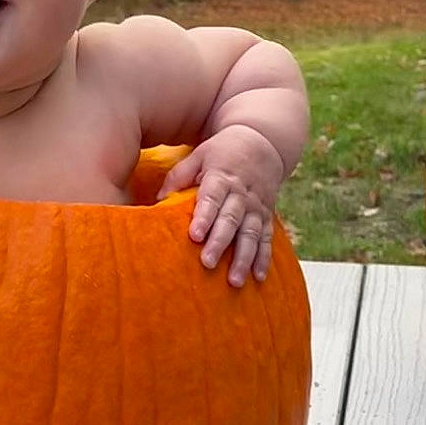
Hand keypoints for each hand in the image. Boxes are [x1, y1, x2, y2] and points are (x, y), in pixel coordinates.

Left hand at [157, 125, 283, 285]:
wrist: (262, 144)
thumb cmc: (221, 153)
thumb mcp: (199, 155)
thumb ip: (179, 176)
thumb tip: (158, 200)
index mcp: (222, 177)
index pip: (212, 198)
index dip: (204, 216)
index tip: (194, 235)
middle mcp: (241, 194)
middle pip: (230, 220)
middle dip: (220, 242)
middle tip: (208, 263)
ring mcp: (256, 207)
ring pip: (250, 234)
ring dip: (243, 258)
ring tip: (234, 280)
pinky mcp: (267, 217)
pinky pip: (266, 239)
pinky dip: (264, 258)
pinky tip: (258, 277)